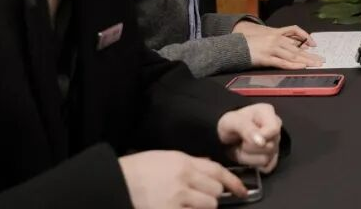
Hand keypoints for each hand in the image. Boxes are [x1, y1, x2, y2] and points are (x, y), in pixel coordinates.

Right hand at [119, 150, 245, 207]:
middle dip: (212, 195)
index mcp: (184, 163)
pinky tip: (182, 208)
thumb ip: (192, 163)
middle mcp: (184, 179)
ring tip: (189, 204)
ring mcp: (177, 198)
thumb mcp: (168, 158)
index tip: (242, 190)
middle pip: (216, 191)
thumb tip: (210, 168)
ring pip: (209, 205)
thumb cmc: (141, 169)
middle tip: (200, 195)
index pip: (218, 171)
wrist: (118, 182)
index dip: (233, 182)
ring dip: (204, 206)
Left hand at [218, 104, 282, 173]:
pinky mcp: (273, 157)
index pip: (274, 129)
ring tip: (241, 148)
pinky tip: (247, 156)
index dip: (261, 137)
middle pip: (270, 146)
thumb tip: (262, 142)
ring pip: (267, 159)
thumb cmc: (229, 123)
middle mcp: (275, 127)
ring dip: (248, 157)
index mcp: (267, 113)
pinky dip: (254, 165)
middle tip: (240, 141)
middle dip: (250, 148)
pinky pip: (267, 167)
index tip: (246, 139)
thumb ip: (247, 129)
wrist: (225, 134)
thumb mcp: (232, 121)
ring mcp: (276, 143)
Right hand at [235, 23, 321, 69]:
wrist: (235, 47)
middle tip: (322, 60)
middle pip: (296, 48)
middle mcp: (276, 40)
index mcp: (276, 34)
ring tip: (316, 64)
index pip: (295, 34)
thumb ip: (278, 41)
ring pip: (292, 55)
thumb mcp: (265, 37)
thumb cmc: (250, 43)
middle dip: (310, 55)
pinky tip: (301, 67)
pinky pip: (282, 63)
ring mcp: (271, 49)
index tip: (315, 45)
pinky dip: (293, 65)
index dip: (306, 38)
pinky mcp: (266, 58)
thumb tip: (292, 47)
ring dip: (305, 61)